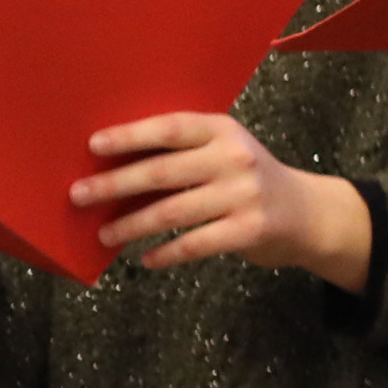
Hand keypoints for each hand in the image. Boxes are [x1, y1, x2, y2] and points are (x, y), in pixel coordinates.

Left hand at [74, 115, 375, 291]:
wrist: (308, 213)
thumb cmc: (249, 180)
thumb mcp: (226, 152)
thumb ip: (183, 152)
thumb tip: (111, 166)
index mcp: (224, 131)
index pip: (171, 128)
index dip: (131, 136)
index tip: (94, 145)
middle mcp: (235, 158)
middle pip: (163, 171)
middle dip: (115, 184)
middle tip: (79, 195)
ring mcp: (245, 194)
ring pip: (172, 212)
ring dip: (131, 225)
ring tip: (105, 234)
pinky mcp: (250, 229)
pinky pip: (195, 244)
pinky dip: (166, 254)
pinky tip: (147, 260)